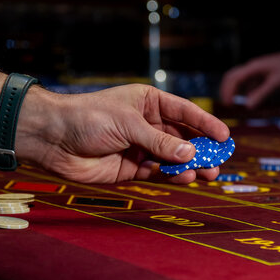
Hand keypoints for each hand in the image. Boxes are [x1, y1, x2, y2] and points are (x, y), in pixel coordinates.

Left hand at [17, 84, 229, 183]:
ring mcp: (141, 147)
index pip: (184, 112)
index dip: (206, 124)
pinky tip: (184, 177)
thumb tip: (191, 154)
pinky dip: (172, 175)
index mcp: (149, 103)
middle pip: (183, 138)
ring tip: (207, 173)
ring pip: (173, 157)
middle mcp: (148, 124)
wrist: (54, 139)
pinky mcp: (133, 168)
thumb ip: (160, 142)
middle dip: (202, 149)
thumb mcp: (129, 124)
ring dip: (190, 165)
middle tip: (219, 161)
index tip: (225, 136)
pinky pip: (159, 172)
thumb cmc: (90, 118)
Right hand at [220, 52, 279, 108]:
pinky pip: (245, 83)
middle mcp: (250, 68)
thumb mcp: (277, 82)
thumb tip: (248, 106)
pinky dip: (242, 92)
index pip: (233, 78)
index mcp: (253, 68)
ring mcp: (253, 71)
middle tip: (228, 105)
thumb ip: (262, 93)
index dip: (228, 91)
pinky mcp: (258, 75)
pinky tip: (246, 101)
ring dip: (233, 91)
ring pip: (237, 80)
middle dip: (226, 91)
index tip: (228, 104)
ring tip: (234, 105)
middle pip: (231, 77)